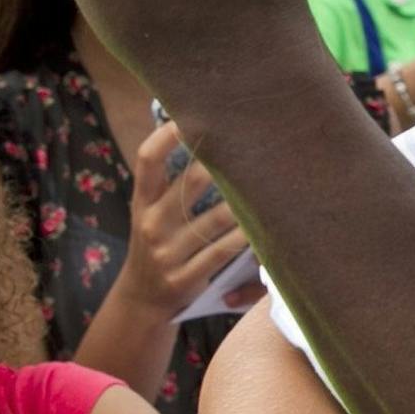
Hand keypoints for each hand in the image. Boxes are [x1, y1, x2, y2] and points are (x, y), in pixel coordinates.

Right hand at [115, 120, 252, 318]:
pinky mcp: (185, 277)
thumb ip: (167, 183)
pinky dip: (246, 237)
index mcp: (140, 202)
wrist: (141, 299)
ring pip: (215, 219)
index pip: (147, 159)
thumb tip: (192, 134)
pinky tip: (266, 224)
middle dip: (225, 164)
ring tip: (273, 181)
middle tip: (257, 145)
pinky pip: (223, 251)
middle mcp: (150, 223)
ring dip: (245, 202)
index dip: (166, 135)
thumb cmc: (156, 244)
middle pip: (191, 183)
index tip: (191, 114)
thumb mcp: (149, 213)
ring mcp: (167, 252)